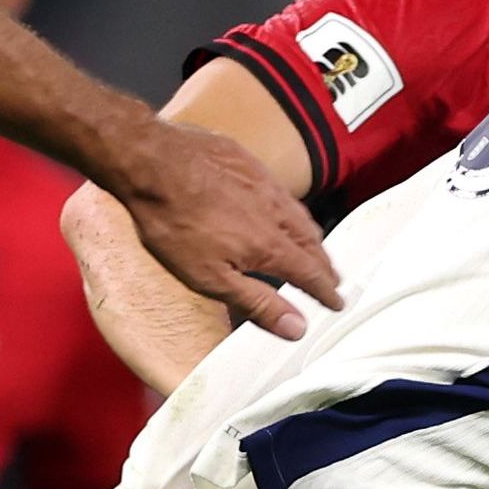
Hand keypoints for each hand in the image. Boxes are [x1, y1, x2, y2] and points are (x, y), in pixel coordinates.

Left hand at [112, 124, 339, 338]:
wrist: (151, 162)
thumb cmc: (173, 224)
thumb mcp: (210, 278)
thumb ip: (257, 302)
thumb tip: (297, 327)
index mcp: (270, 246)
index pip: (310, 274)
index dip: (325, 292)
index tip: (337, 303)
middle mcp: (276, 213)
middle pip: (312, 244)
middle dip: (324, 266)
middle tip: (332, 280)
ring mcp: (263, 184)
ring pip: (300, 215)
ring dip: (312, 237)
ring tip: (315, 249)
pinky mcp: (248, 163)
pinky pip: (281, 190)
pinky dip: (291, 209)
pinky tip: (282, 210)